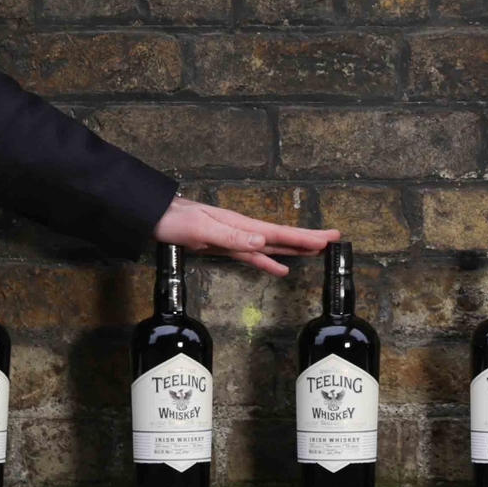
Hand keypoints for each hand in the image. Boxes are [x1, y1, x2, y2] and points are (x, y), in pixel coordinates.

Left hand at [153, 196, 338, 274]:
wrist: (153, 218)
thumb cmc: (174, 220)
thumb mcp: (201, 229)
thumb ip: (231, 236)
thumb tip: (262, 242)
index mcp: (240, 225)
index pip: (279, 232)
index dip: (304, 237)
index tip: (328, 238)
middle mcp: (242, 230)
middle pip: (282, 236)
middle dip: (307, 239)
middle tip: (334, 240)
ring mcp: (234, 238)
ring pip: (271, 246)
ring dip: (293, 249)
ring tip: (316, 252)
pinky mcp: (225, 247)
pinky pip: (253, 256)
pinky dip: (268, 262)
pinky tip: (280, 268)